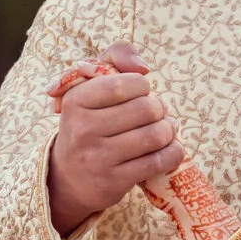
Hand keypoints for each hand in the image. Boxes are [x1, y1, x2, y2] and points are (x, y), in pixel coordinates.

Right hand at [46, 43, 184, 237]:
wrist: (68, 178)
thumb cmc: (88, 123)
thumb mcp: (90, 85)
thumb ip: (115, 57)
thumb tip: (143, 66)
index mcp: (75, 101)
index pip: (123, 83)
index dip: (143, 86)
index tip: (141, 93)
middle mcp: (83, 129)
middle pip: (146, 109)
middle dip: (160, 109)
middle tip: (156, 114)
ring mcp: (97, 158)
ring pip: (155, 135)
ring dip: (169, 130)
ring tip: (164, 130)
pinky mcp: (113, 182)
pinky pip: (158, 162)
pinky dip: (173, 153)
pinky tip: (169, 149)